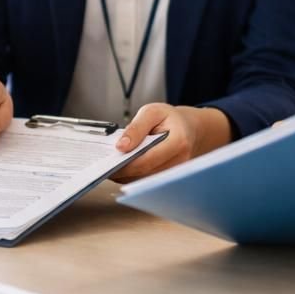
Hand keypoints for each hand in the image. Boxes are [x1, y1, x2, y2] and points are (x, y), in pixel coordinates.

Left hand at [110, 104, 231, 181]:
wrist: (189, 128)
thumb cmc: (170, 119)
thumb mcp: (152, 112)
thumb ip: (136, 128)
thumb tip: (121, 146)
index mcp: (178, 142)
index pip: (147, 160)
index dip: (126, 164)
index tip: (108, 162)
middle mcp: (180, 162)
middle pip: (145, 174)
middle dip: (123, 171)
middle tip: (104, 165)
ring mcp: (175, 173)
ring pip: (144, 181)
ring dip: (126, 175)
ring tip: (111, 165)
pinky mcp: (168, 178)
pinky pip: (146, 180)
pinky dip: (132, 176)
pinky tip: (122, 168)